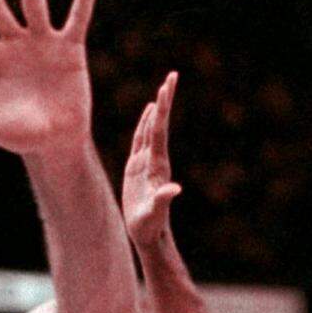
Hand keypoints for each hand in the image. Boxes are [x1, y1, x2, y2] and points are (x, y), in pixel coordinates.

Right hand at [122, 72, 182, 246]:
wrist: (148, 235)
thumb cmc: (150, 226)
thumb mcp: (155, 213)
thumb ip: (163, 200)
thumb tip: (174, 190)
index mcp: (158, 165)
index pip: (160, 131)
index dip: (163, 109)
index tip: (166, 87)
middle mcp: (155, 160)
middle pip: (159, 124)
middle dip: (165, 101)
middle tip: (172, 77)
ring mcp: (147, 163)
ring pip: (151, 130)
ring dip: (157, 110)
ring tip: (162, 89)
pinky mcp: (137, 168)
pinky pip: (141, 140)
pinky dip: (144, 124)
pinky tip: (148, 114)